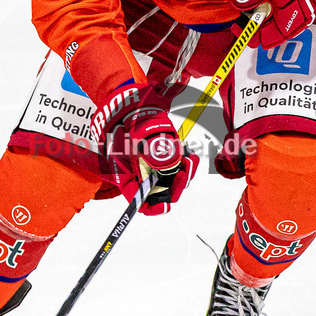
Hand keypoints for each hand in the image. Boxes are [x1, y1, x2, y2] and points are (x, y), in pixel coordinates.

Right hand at [91, 85, 198, 214]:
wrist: (129, 107)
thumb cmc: (126, 124)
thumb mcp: (135, 138)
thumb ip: (153, 152)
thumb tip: (171, 165)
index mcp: (128, 178)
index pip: (140, 203)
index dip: (153, 207)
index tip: (166, 204)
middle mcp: (141, 176)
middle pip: (162, 192)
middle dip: (176, 185)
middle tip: (184, 172)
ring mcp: (153, 167)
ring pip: (172, 179)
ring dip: (184, 172)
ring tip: (190, 160)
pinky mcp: (164, 157)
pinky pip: (177, 166)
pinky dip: (185, 162)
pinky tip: (189, 154)